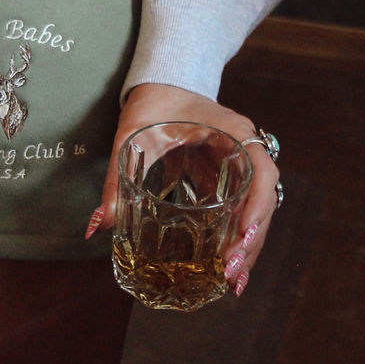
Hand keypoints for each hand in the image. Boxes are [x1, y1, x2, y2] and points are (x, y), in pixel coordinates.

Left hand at [87, 83, 280, 297]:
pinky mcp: (227, 179)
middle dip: (251, 241)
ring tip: (232, 283)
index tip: (242, 236)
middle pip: (264, 201)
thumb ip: (115, 177)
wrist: (159, 81)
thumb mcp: (131, 134)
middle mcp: (244, 150)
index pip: (262, 172)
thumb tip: (99, 224)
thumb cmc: (151, 101)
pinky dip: (236, 238)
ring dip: (247, 246)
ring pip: (256, 211)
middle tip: (230, 275)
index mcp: (233, 131)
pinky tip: (224, 268)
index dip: (258, 206)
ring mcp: (239, 166)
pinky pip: (240, 210)